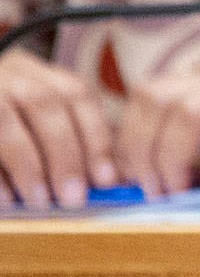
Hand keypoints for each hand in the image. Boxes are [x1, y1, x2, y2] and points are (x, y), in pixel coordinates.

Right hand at [0, 47, 120, 208]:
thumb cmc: (21, 133)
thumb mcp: (49, 128)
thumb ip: (78, 148)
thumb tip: (112, 184)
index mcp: (44, 75)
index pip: (78, 94)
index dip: (96, 137)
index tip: (106, 179)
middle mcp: (13, 75)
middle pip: (44, 105)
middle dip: (64, 155)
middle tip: (73, 198)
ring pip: (6, 121)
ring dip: (28, 166)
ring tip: (40, 201)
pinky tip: (8, 198)